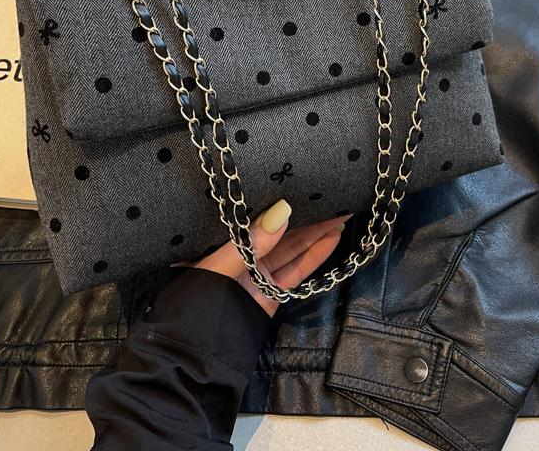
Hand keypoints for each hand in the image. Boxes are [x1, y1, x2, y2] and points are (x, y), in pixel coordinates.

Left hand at [176, 199, 352, 316]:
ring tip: (340, 213)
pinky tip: (331, 239)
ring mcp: (259, 273)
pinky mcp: (272, 292)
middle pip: (280, 231)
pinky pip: (297, 270)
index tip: (302, 186)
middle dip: (306, 215)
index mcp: (224, 241)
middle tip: (332, 196)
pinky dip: (315, 255)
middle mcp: (243, 254)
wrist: (198, 353)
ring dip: (317, 232)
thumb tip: (281, 211)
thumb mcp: (220, 267)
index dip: (279, 202)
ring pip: (292, 248)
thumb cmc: (199, 303)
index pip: (256, 215)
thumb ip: (250, 242)